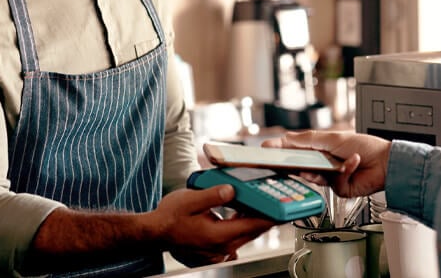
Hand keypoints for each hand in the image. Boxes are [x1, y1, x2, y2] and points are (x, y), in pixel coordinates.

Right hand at [153, 186, 274, 265]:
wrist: (155, 233)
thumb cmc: (169, 217)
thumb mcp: (190, 199)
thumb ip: (213, 195)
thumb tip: (232, 190)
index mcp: (219, 235)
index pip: (254, 225)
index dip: (272, 216)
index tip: (285, 207)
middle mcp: (222, 247)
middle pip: (253, 231)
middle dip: (266, 215)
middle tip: (277, 199)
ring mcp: (219, 251)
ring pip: (245, 234)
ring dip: (253, 219)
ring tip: (259, 201)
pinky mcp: (216, 250)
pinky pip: (236, 237)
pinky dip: (242, 224)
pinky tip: (240, 211)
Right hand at [262, 130, 390, 197]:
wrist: (387, 163)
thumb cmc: (366, 146)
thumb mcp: (333, 138)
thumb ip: (308, 139)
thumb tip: (286, 138)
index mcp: (320, 148)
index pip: (295, 149)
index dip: (280, 150)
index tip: (265, 150)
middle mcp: (323, 163)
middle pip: (300, 165)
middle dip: (293, 164)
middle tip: (280, 163)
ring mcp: (330, 177)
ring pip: (313, 177)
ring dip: (319, 170)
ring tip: (325, 164)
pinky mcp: (339, 189)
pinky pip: (333, 183)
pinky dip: (344, 171)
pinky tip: (352, 162)